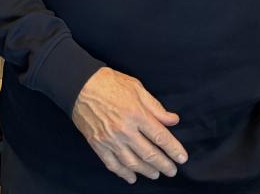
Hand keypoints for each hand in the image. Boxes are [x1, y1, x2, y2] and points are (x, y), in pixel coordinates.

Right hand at [71, 67, 188, 183]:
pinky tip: (131, 177)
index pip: (161, 137)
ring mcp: (110, 139)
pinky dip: (123, 173)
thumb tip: (173, 120)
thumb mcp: (136, 88)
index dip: (174, 150)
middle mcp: (125, 130)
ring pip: (133, 163)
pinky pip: (112, 164)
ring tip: (155, 174)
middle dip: (164, 165)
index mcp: (137, 114)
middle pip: (150, 154)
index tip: (182, 158)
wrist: (78, 84)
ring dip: (147, 172)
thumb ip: (155, 107)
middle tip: (172, 171)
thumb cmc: (108, 82)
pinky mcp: (97, 144)